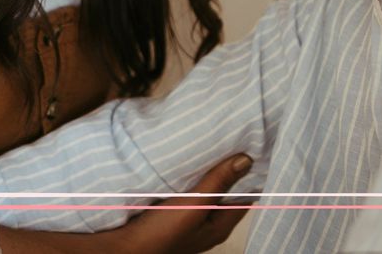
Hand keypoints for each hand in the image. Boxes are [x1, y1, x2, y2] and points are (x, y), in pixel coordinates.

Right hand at [0, 154, 253, 253]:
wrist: (125, 246)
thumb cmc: (162, 232)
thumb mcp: (194, 204)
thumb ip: (218, 182)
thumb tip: (246, 160)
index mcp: (221, 225)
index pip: (247, 196)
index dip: (252, 174)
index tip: (256, 147)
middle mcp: (210, 223)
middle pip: (228, 192)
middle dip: (233, 169)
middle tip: (237, 139)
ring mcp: (192, 219)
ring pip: (209, 191)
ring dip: (212, 171)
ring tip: (217, 144)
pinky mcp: (175, 213)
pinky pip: (192, 191)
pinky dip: (195, 177)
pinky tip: (191, 162)